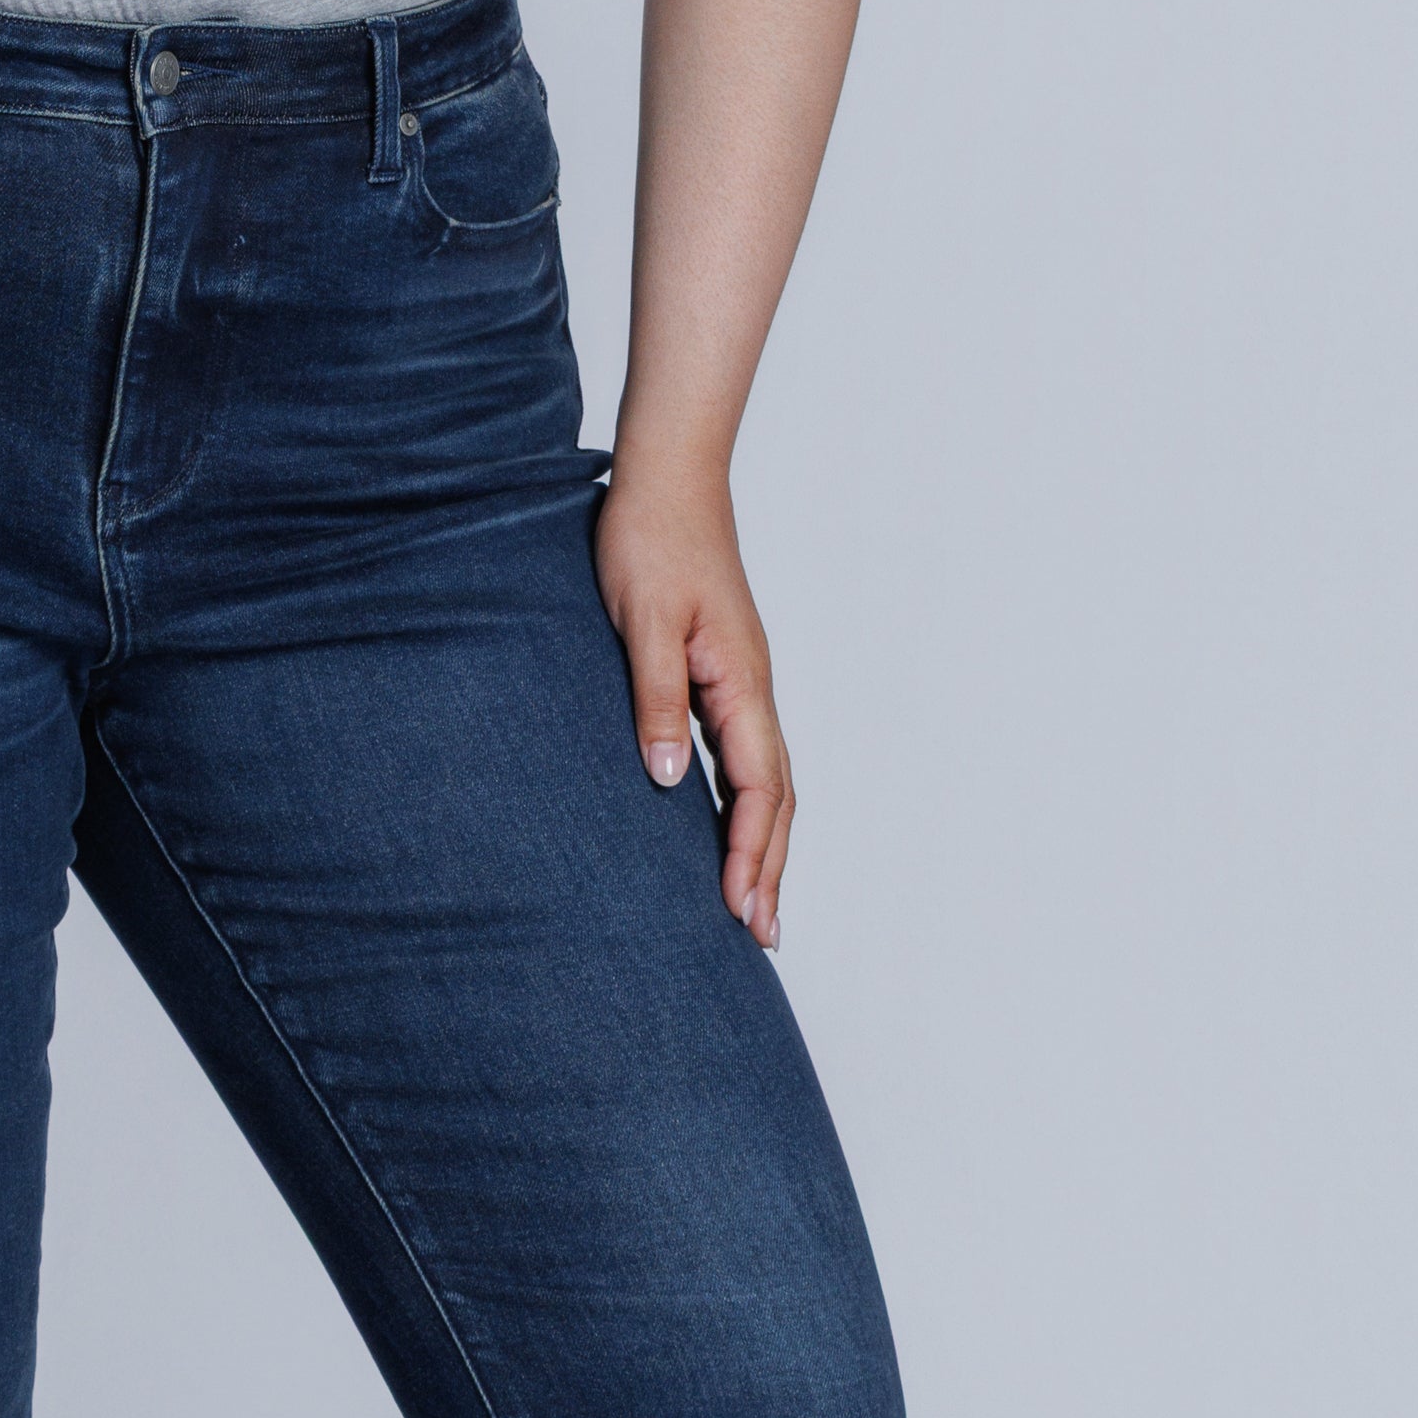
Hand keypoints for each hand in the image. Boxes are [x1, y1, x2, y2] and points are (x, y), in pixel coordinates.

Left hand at [593, 453, 793, 948]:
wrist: (666, 479)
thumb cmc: (649, 540)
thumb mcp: (641, 620)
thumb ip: (654, 700)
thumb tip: (666, 782)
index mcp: (740, 680)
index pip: (757, 786)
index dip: (750, 851)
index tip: (741, 909)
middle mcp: (751, 689)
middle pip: (776, 796)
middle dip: (770, 867)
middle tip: (762, 938)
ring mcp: (741, 683)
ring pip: (765, 780)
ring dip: (763, 843)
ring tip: (754, 904)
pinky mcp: (722, 673)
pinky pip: (744, 754)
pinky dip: (745, 804)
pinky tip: (726, 829)